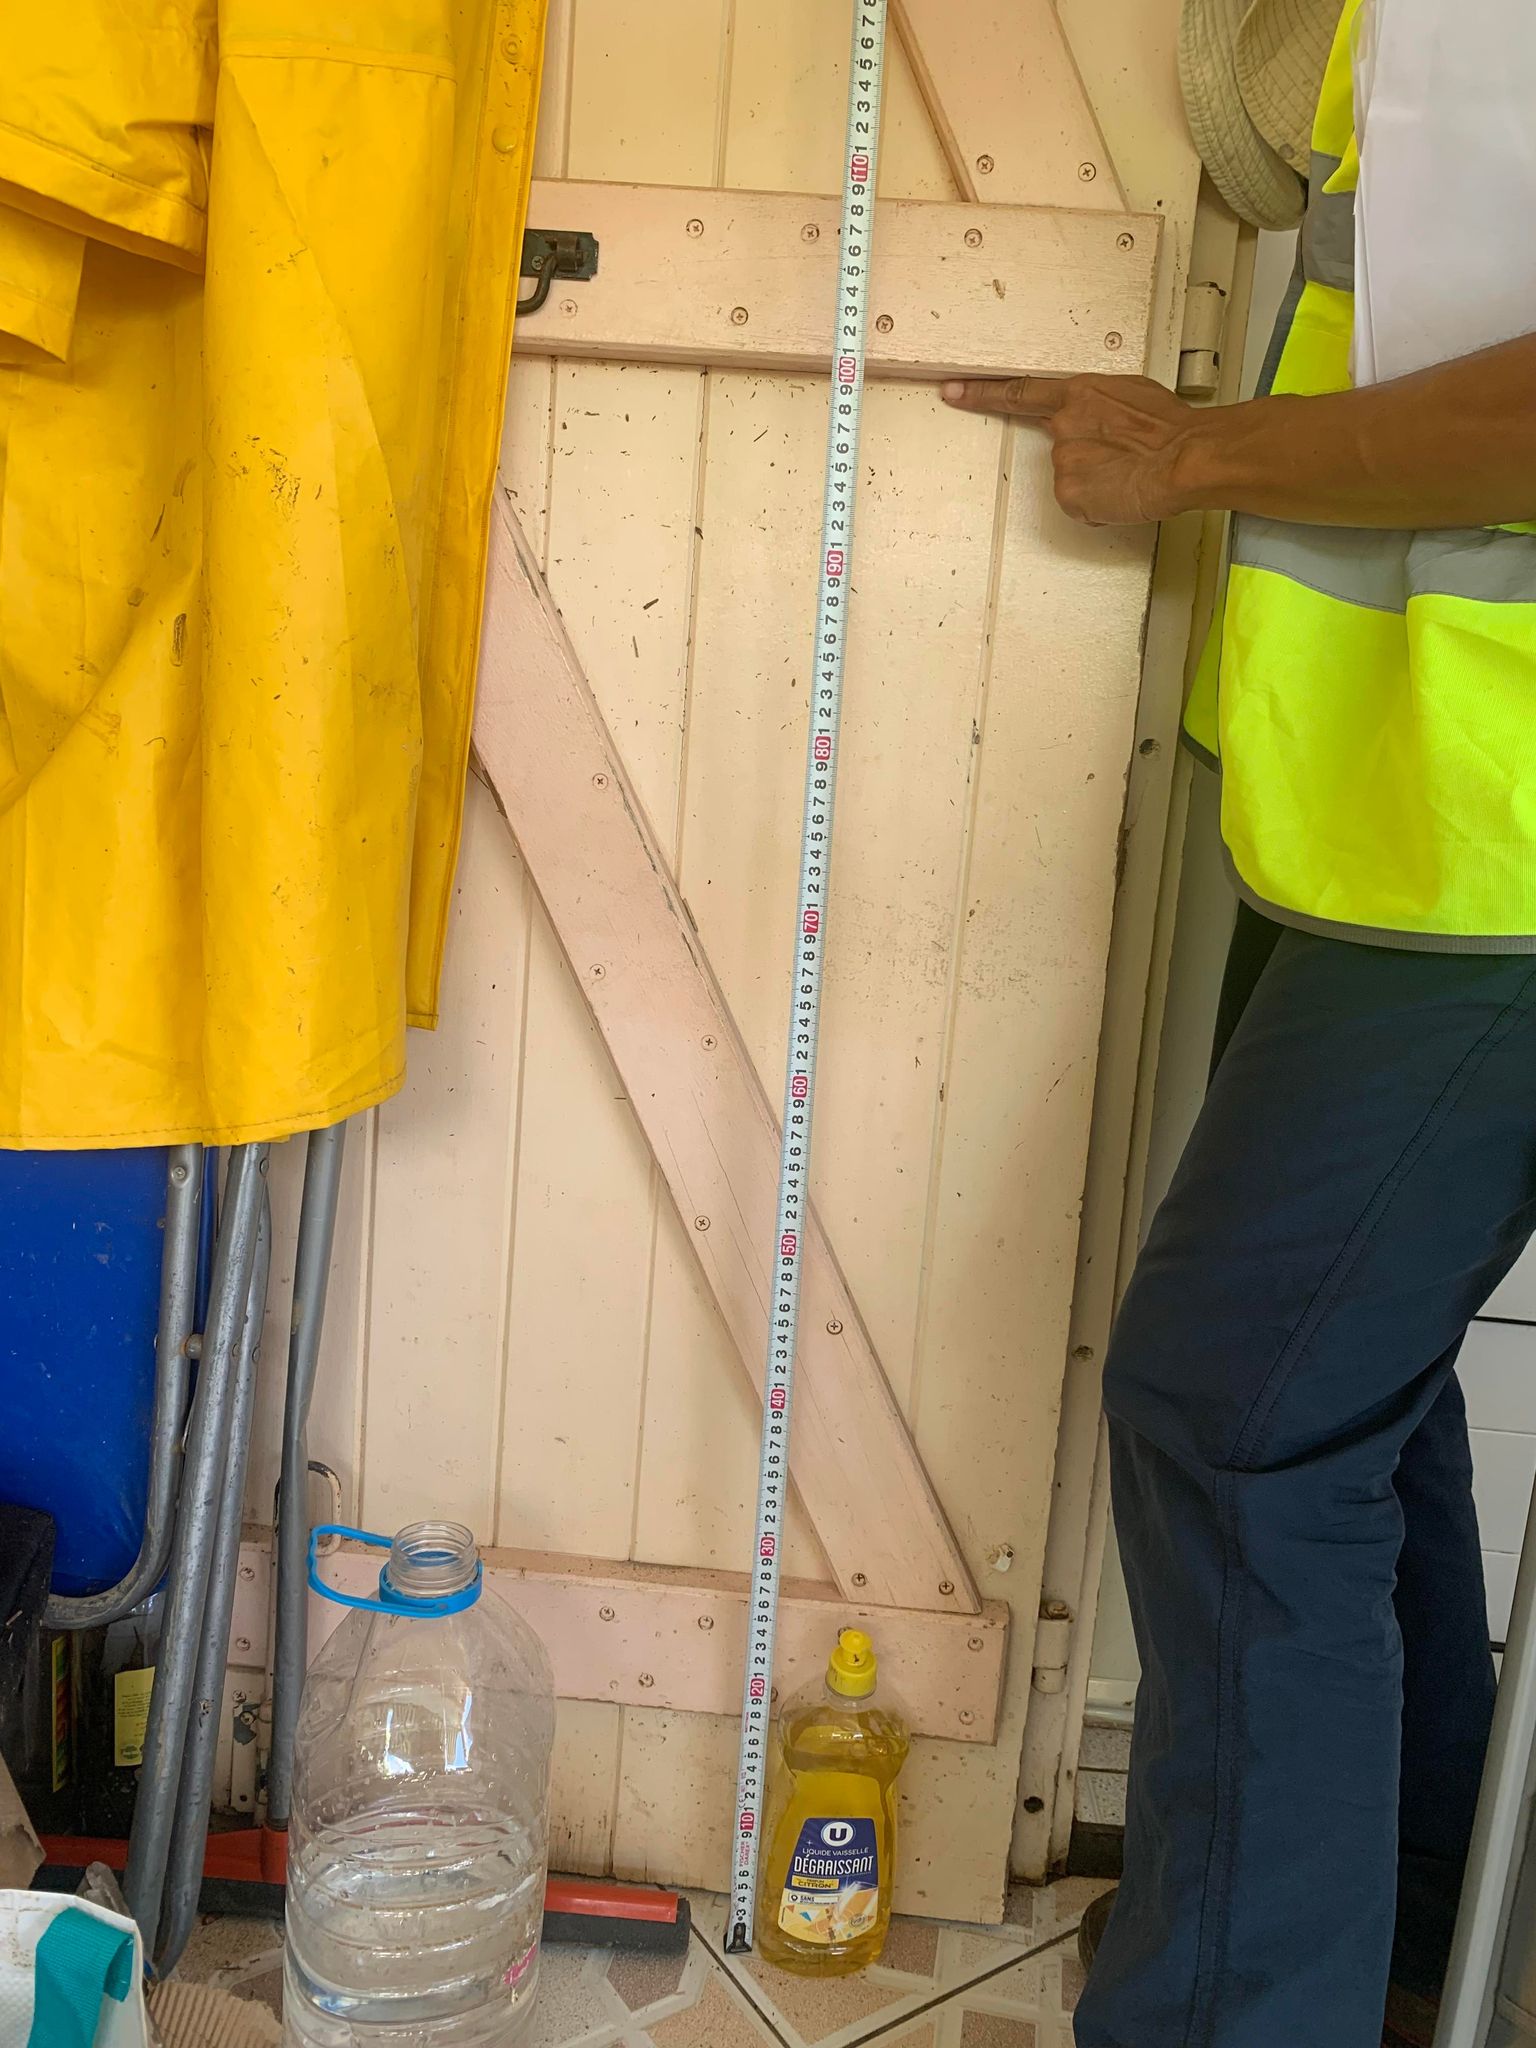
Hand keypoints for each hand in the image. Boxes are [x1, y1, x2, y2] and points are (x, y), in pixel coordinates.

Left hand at [941, 374, 1199, 525]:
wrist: (1185, 457)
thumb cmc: (1170, 427)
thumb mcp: (1130, 395)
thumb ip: (1099, 405)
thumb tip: (1095, 421)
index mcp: (1078, 393)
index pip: (1019, 392)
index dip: (981, 394)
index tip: (951, 392)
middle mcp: (1062, 426)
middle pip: (1060, 445)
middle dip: (1088, 454)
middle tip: (1124, 456)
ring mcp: (1062, 462)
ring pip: (1072, 477)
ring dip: (1097, 479)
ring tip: (1131, 473)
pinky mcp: (1069, 493)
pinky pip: (1080, 503)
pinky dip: (1098, 503)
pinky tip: (1124, 492)